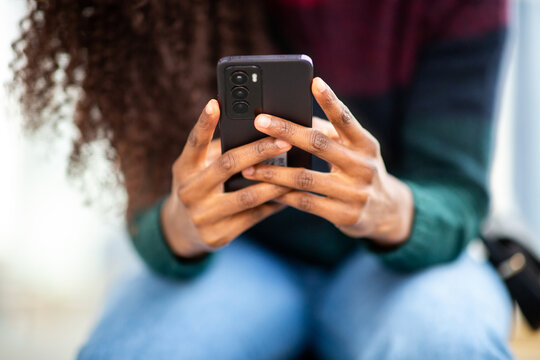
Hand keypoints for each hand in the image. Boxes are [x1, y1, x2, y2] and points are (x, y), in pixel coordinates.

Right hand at [162, 99, 291, 257]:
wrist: (182, 231)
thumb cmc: (199, 187)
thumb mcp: (197, 168)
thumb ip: (218, 151)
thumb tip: (257, 130)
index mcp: (183, 169)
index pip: (194, 143)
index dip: (204, 123)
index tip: (215, 103)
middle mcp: (188, 192)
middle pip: (228, 165)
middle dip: (259, 151)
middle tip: (284, 140)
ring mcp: (202, 216)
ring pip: (246, 196)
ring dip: (275, 182)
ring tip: (297, 169)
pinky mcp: (217, 236)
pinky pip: (253, 217)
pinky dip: (273, 204)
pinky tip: (289, 195)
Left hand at [242, 78, 413, 245]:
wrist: (387, 212)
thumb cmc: (359, 170)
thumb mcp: (354, 150)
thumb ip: (329, 133)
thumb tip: (292, 115)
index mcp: (366, 144)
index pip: (346, 119)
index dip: (331, 101)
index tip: (314, 82)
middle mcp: (363, 166)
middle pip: (319, 144)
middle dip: (286, 131)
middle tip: (259, 121)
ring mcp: (355, 192)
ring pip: (306, 178)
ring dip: (275, 172)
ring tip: (249, 166)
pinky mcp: (345, 215)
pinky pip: (307, 203)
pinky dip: (284, 196)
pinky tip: (265, 191)